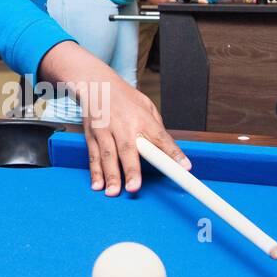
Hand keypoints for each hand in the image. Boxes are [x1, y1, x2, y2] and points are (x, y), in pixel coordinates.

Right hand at [81, 70, 189, 195]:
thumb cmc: (125, 97)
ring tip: (113, 192)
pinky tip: (97, 185)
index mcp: (142, 118)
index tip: (184, 167)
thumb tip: (167, 151)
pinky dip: (95, 172)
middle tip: (135, 188)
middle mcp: (123, 125)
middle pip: (128, 150)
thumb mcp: (147, 106)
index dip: (173, 153)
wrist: (95, 84)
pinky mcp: (92, 136)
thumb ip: (157, 128)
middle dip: (131, 170)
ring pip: (107, 156)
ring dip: (110, 175)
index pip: (160, 137)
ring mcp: (105, 131)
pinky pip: (93, 156)